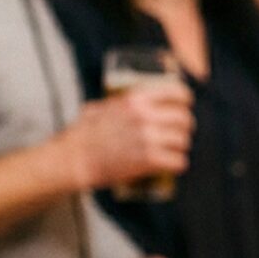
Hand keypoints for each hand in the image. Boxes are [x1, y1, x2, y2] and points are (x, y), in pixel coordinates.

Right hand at [71, 83, 193, 188]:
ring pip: (184, 141)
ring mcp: (148, 138)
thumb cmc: (83, 133)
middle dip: (184, 127)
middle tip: (178, 133)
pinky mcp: (149, 160)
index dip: (185, 100)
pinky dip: (177, 164)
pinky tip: (171, 164)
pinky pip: (179, 161)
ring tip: (172, 150)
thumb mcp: (101, 107)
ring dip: (180, 147)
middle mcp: (145, 116)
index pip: (177, 93)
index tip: (185, 105)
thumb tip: (132, 101)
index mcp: (135, 99)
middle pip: (184, 119)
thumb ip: (120, 103)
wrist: (73, 158)